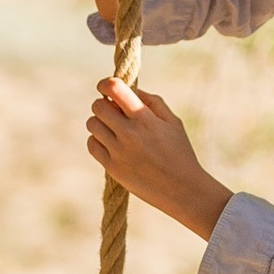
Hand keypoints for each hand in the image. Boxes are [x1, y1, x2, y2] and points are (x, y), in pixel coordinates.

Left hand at [86, 77, 230, 241]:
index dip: (106, 83)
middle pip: (98, 106)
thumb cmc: (180, 153)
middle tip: (113, 110)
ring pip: (92, 124)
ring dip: (99, 121)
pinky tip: (110, 142)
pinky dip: (97, 139)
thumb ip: (153, 102)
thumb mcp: (173, 122)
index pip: (115, 89)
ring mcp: (118, 152)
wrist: (182, 190)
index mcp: (145, 119)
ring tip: (113, 128)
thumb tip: (132, 90)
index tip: (106, 86)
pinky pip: (92, 145)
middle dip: (103, 103)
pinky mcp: (112, 168)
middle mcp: (129, 134)